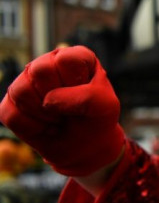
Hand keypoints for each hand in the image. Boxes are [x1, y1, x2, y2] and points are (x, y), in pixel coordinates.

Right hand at [0, 46, 123, 176]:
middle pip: (39, 71)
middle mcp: (46, 64)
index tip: (85, 96)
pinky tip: (45, 127)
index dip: (75, 82)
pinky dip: (32, 128)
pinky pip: (10, 114)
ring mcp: (24, 83)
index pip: (65, 60)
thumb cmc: (97, 118)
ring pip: (21, 91)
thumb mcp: (105, 105)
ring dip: (45, 114)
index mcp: (73, 57)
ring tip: (59, 118)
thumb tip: (48, 100)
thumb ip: (86, 96)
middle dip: (58, 98)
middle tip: (70, 110)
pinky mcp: (10, 105)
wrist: (85, 146)